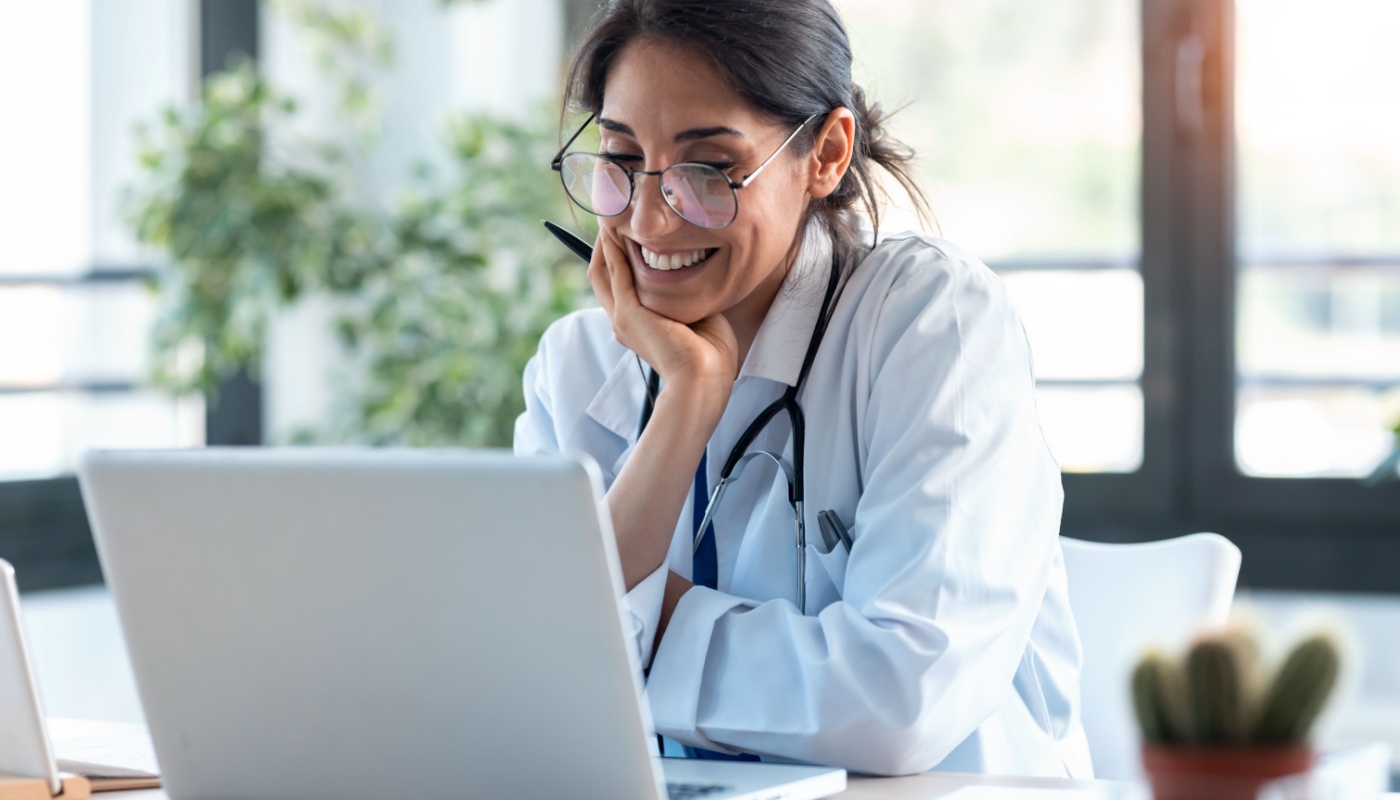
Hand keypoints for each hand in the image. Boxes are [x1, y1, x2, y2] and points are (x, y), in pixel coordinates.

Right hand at [588, 228, 737, 402]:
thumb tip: (698, 271)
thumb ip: (688, 294)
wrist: (705, 379)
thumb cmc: (709, 356)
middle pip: (600, 273)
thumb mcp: (696, 316)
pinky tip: (618, 228)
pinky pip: (616, 271)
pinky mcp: (628, 313)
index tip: (627, 230)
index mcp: (636, 325)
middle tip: (614, 214)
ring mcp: (622, 318)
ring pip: (603, 269)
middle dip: (604, 242)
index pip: (617, 284)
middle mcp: (622, 321)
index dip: (616, 256)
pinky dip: (614, 247)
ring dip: (606, 240)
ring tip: (614, 213)